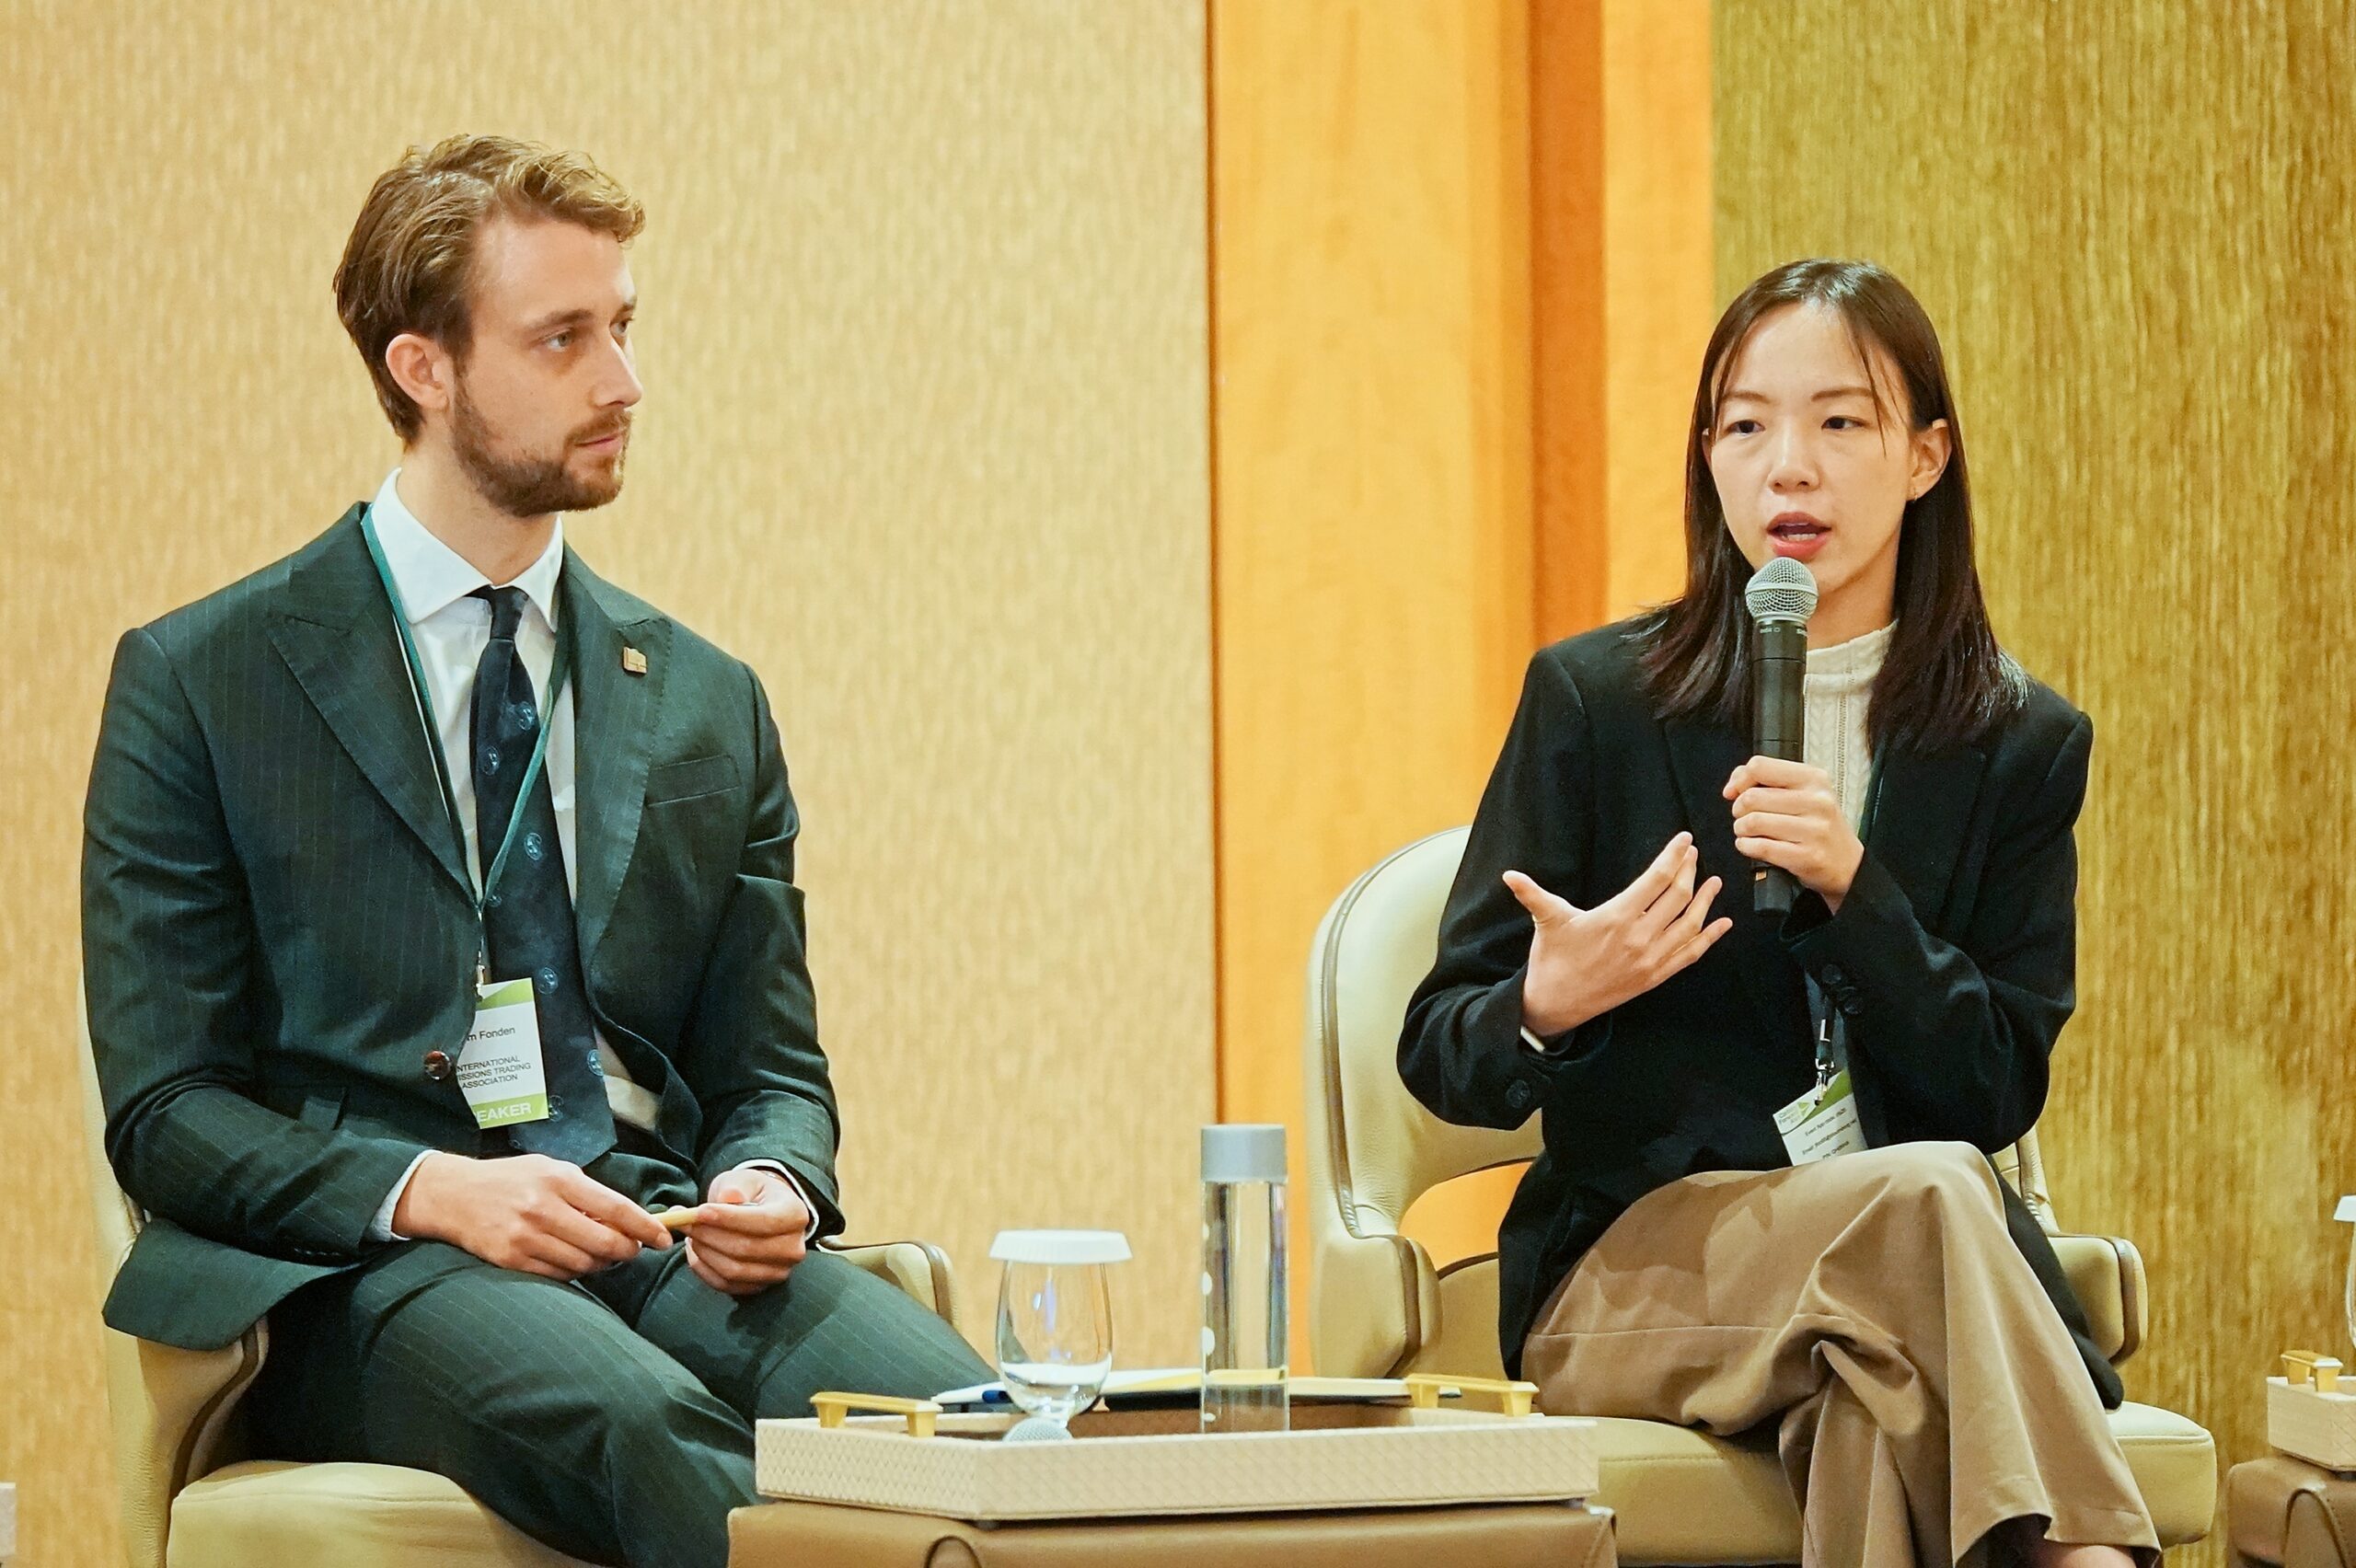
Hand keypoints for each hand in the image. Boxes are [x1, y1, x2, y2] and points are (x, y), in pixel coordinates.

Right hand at [392, 1151, 670, 1278]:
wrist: (454, 1195)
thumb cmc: (512, 1179)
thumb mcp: (552, 1170)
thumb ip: (588, 1193)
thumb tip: (629, 1220)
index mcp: (559, 1180)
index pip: (616, 1209)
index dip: (646, 1227)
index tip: (664, 1239)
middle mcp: (543, 1209)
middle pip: (605, 1242)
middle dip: (627, 1251)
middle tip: (632, 1250)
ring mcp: (526, 1237)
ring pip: (584, 1263)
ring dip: (601, 1263)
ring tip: (600, 1252)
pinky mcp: (511, 1260)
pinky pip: (559, 1276)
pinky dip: (573, 1271)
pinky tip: (572, 1258)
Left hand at [684, 1166, 810, 1295]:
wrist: (762, 1213)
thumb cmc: (753, 1194)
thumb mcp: (745, 1179)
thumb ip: (735, 1186)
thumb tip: (726, 1198)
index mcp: (795, 1215)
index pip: (763, 1222)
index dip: (729, 1219)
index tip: (699, 1212)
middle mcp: (793, 1248)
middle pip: (745, 1249)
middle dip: (709, 1235)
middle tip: (685, 1222)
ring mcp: (778, 1271)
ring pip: (733, 1270)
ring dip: (704, 1253)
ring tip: (691, 1234)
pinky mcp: (760, 1286)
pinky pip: (725, 1285)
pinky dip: (704, 1269)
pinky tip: (696, 1250)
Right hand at [1504, 832, 1731, 1037]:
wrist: (1556, 1004)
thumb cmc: (1551, 959)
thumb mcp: (1547, 921)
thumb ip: (1533, 894)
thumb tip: (1508, 876)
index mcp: (1616, 917)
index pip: (1656, 879)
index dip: (1673, 856)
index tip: (1684, 840)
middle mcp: (1639, 938)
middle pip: (1678, 897)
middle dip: (1689, 871)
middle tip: (1693, 854)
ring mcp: (1650, 959)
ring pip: (1690, 924)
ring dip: (1706, 901)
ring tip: (1715, 882)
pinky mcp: (1655, 977)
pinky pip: (1690, 954)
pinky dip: (1709, 938)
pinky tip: (1722, 924)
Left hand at [1723, 755, 1864, 909]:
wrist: (1847, 862)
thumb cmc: (1818, 825)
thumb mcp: (1803, 792)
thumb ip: (1766, 778)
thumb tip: (1733, 784)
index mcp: (1814, 779)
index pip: (1759, 766)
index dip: (1740, 780)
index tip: (1735, 792)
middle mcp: (1817, 801)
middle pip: (1751, 797)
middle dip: (1738, 809)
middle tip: (1744, 816)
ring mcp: (1814, 829)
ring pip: (1753, 822)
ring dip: (1741, 829)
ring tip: (1747, 831)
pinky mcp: (1807, 856)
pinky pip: (1761, 847)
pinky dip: (1746, 846)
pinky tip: (1750, 845)